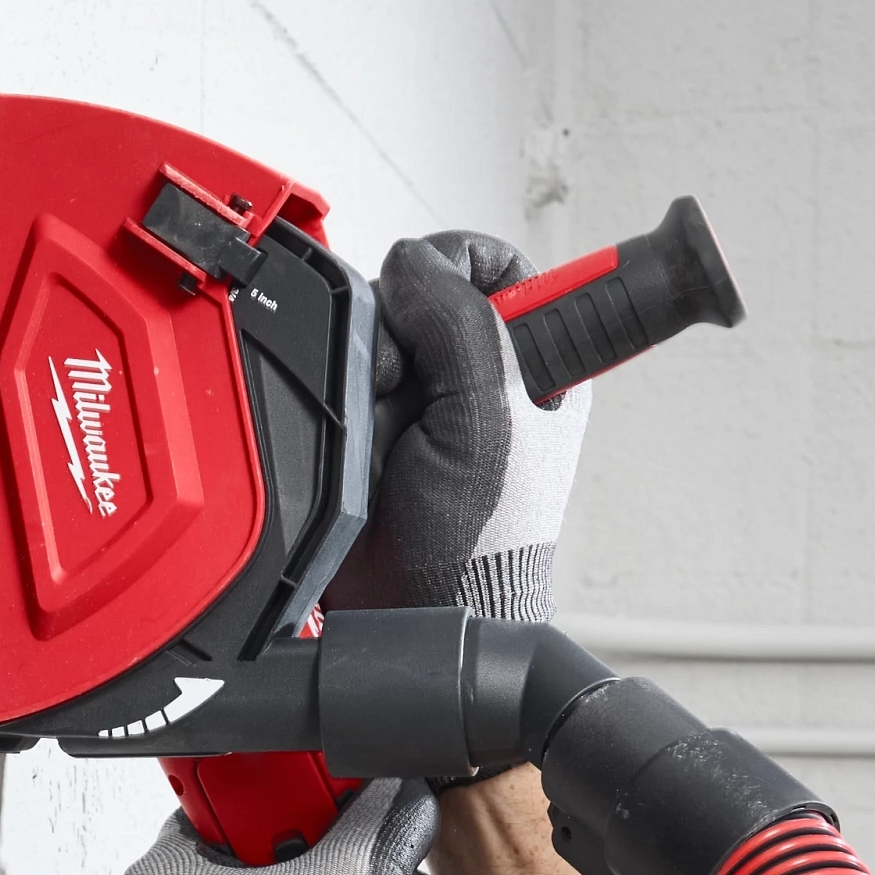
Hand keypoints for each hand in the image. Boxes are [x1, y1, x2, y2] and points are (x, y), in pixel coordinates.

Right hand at [326, 230, 590, 626]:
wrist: (416, 613)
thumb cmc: (480, 545)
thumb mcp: (489, 418)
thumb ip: (459, 325)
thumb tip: (413, 260)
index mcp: (536, 364)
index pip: (502, 267)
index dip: (466, 264)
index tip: (441, 294)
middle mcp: (478, 375)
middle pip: (424, 293)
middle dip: (404, 330)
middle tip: (411, 384)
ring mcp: (421, 401)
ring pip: (375, 332)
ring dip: (369, 373)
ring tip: (385, 429)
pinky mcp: (370, 426)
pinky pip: (339, 376)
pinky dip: (340, 400)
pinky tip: (360, 440)